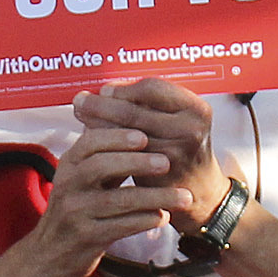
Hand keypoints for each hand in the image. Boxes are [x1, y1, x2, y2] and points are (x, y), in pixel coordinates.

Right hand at [14, 117, 196, 276]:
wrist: (51, 253)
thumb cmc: (77, 206)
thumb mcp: (82, 176)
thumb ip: (105, 152)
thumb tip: (133, 118)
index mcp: (69, 164)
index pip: (89, 142)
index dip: (117, 137)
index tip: (144, 136)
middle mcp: (69, 185)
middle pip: (100, 166)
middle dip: (136, 162)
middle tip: (166, 162)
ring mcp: (76, 212)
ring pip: (117, 200)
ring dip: (153, 196)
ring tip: (182, 196)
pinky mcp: (86, 238)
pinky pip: (120, 227)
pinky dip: (145, 221)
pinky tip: (163, 216)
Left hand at [70, 80, 223, 224]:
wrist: (197, 188)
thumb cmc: (178, 146)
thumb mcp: (176, 119)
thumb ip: (149, 104)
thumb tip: (104, 90)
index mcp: (196, 108)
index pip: (152, 88)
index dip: (124, 88)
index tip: (104, 89)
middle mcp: (190, 128)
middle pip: (134, 110)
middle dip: (101, 104)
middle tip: (80, 100)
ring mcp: (175, 152)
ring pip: (126, 132)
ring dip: (99, 123)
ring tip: (81, 117)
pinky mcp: (160, 173)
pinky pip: (124, 153)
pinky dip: (107, 143)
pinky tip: (93, 139)